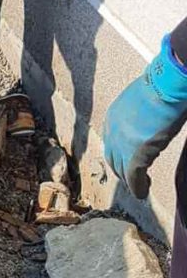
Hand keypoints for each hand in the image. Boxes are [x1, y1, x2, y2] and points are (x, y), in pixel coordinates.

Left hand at [104, 36, 186, 198]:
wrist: (165, 84)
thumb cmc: (162, 87)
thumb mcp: (143, 101)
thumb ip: (141, 115)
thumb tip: (151, 120)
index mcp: (113, 117)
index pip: (112, 143)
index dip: (120, 155)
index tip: (128, 163)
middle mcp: (112, 130)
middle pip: (113, 158)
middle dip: (122, 170)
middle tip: (134, 179)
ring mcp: (122, 142)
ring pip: (122, 169)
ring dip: (131, 181)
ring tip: (139, 188)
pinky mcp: (136, 153)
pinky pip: (133, 176)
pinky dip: (137, 187)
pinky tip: (142, 193)